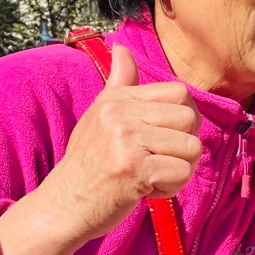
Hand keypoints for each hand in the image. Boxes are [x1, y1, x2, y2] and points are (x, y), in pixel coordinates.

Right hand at [0, 44, 201, 254]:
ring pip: (192, 148)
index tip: (165, 138)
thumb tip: (122, 48)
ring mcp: (127, 141)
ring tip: (152, 176)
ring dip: (179, 169)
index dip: (184, 118)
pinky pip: (181, 173)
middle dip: (185, 145)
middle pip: (190, 118)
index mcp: (116, 99)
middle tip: (160, 161)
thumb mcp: (99, 116)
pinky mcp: (135, 169)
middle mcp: (120, 114)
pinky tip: (147, 190)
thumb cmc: (86, 164)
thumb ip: (119, 84)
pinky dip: (170, 188)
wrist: (62, 206)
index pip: (179, 92)